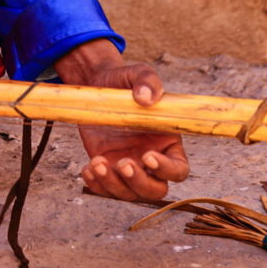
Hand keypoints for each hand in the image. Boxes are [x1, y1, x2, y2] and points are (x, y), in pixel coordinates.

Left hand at [54, 38, 189, 201]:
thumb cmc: (125, 81)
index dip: (167, 169)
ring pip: (129, 194)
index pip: (178, 170)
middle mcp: (150, 160)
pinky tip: (87, 169)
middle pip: (155, 191)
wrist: (98, 85)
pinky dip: (97, 186)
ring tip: (96, 162)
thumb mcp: (137, 74)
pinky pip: (106, 189)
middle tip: (123, 162)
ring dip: (113, 185)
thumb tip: (145, 97)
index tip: (148, 155)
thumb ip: (147, 81)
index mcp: (167, 143)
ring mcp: (128, 166)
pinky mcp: (107, 167)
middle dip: (139, 183)